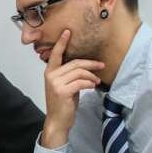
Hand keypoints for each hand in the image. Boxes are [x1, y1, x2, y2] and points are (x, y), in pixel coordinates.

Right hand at [41, 29, 103, 148]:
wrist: (57, 120)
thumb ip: (70, 75)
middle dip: (90, 64)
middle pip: (74, 63)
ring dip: (92, 76)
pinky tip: (93, 86)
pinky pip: (81, 82)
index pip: (55, 54)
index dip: (62, 43)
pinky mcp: (62, 91)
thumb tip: (86, 67)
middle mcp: (50, 75)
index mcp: (50, 72)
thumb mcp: (65, 86)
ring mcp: (55, 83)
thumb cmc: (63, 103)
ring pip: (79, 72)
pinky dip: (89, 83)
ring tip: (97, 81)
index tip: (67, 32)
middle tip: (101, 65)